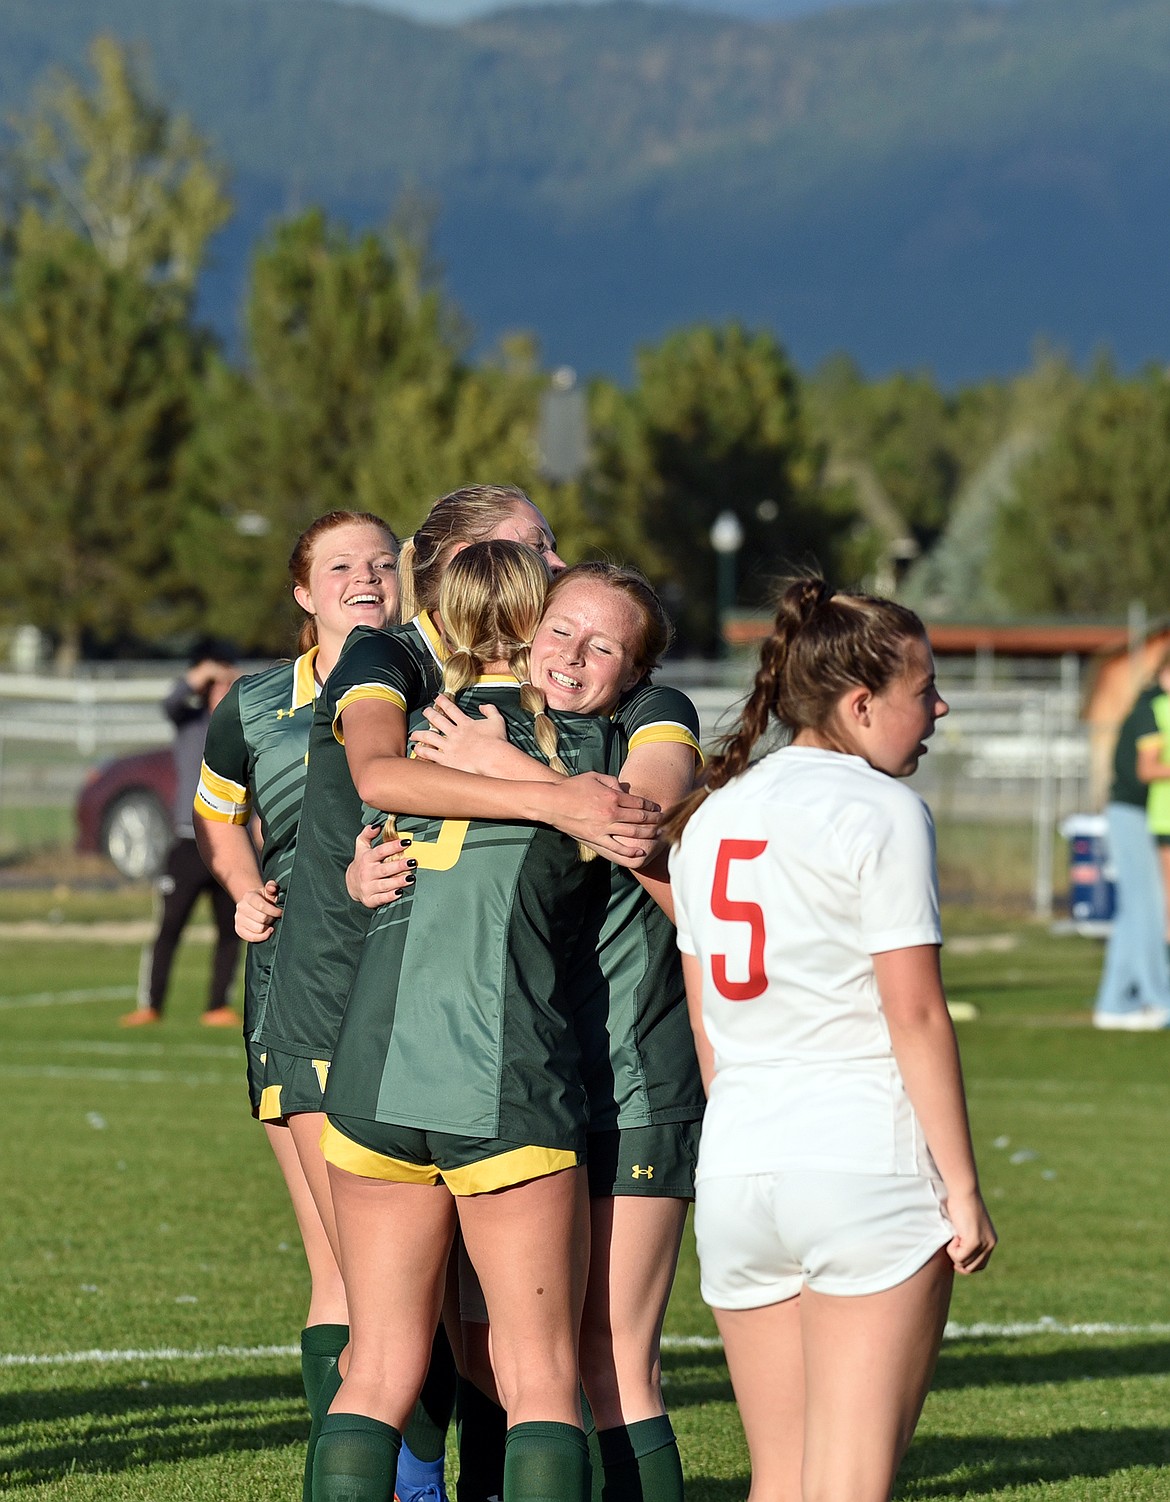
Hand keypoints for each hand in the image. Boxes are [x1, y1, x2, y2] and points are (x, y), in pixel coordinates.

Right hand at [236, 881, 282, 941]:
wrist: (254, 905)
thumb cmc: (266, 898)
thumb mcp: (270, 891)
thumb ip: (272, 887)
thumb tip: (272, 888)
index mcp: (248, 896)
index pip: (262, 906)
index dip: (274, 911)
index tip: (280, 912)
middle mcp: (241, 907)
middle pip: (261, 919)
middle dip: (272, 919)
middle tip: (275, 918)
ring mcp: (238, 919)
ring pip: (258, 929)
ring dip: (268, 927)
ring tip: (270, 923)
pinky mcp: (239, 929)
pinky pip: (252, 938)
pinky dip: (262, 936)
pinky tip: (268, 932)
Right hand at [346, 825, 415, 908]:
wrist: (351, 883)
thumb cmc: (361, 862)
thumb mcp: (361, 846)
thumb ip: (368, 834)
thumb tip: (377, 825)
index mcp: (366, 858)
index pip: (380, 851)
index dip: (393, 846)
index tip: (407, 842)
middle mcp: (366, 872)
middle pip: (384, 869)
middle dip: (399, 865)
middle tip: (413, 862)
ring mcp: (367, 887)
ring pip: (384, 885)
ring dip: (398, 882)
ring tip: (411, 877)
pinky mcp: (370, 899)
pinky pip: (381, 899)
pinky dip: (390, 897)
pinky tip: (400, 892)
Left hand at [410, 695, 509, 774]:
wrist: (494, 759)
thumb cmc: (497, 742)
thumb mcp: (497, 721)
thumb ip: (490, 710)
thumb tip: (483, 705)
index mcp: (465, 723)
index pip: (451, 709)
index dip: (443, 701)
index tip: (437, 697)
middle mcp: (455, 733)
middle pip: (437, 720)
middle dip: (429, 714)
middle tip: (424, 711)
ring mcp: (449, 746)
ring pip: (429, 737)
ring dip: (420, 734)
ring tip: (414, 734)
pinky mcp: (447, 760)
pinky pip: (430, 754)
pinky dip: (422, 751)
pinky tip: (416, 749)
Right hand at [541, 774, 660, 857]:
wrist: (552, 802)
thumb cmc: (573, 787)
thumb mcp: (595, 776)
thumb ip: (613, 781)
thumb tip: (625, 788)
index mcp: (612, 796)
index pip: (639, 803)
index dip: (652, 806)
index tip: (658, 808)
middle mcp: (610, 813)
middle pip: (640, 819)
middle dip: (655, 820)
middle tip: (664, 822)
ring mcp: (603, 828)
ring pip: (633, 834)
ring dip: (649, 834)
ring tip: (658, 835)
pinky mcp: (595, 839)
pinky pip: (616, 848)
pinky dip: (631, 851)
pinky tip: (641, 852)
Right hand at [945, 1189, 996, 1274]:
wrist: (964, 1190)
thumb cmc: (961, 1203)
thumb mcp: (967, 1224)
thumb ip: (967, 1238)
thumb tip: (958, 1256)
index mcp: (991, 1240)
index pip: (980, 1264)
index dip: (966, 1263)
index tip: (956, 1253)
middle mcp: (990, 1244)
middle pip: (973, 1268)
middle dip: (959, 1261)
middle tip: (952, 1245)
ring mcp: (983, 1244)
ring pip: (965, 1264)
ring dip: (955, 1253)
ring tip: (954, 1235)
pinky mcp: (974, 1242)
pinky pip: (959, 1257)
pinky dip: (952, 1249)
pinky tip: (954, 1234)